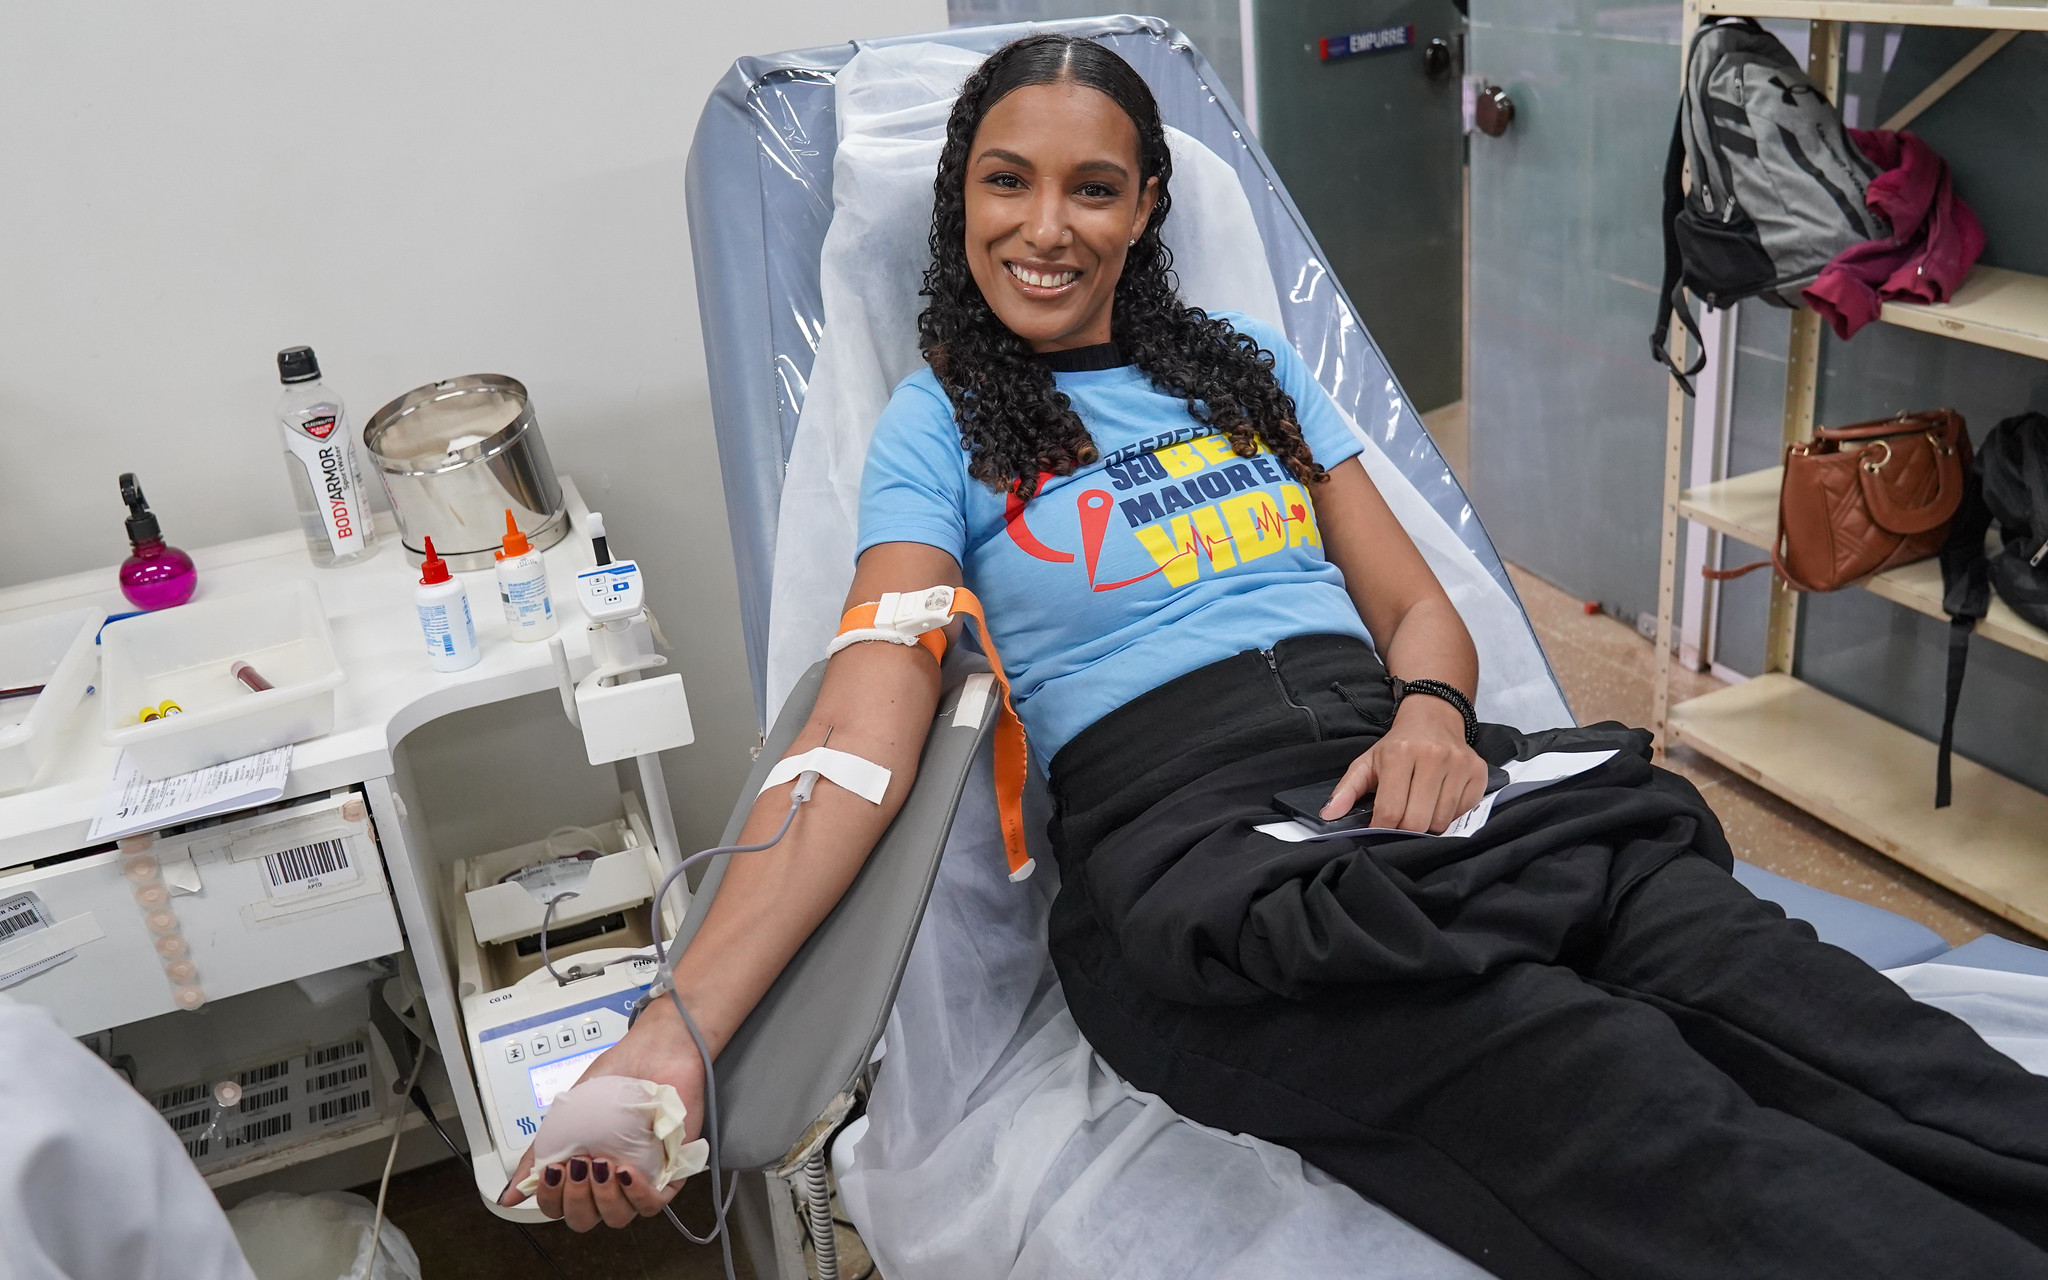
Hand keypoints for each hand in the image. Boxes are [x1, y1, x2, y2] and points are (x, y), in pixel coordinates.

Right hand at [498, 1000, 704, 1229]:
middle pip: (586, 1220)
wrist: (652, 1051)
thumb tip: (509, 1194)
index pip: (560, 1209)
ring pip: (618, 1217)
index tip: (553, 1169)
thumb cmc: (613, 1079)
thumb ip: (535, 1157)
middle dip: (576, 1197)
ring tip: (602, 1162)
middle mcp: (609, 1178)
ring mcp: (640, 1176)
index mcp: (583, 1170)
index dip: (551, 1199)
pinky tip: (627, 1171)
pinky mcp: (671, 1171)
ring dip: (604, 1196)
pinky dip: (637, 1194)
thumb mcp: (563, 1117)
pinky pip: (654, 1205)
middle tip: (578, 1163)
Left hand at [1322, 693, 1485, 832]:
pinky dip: (1450, 814)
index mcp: (1400, 753)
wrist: (1433, 718)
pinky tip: (1440, 800)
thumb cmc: (1397, 746)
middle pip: (1417, 820)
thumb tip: (1329, 814)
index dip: (1383, 827)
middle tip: (1401, 819)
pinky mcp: (1478, 771)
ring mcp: (1459, 763)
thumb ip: (1346, 789)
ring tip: (1420, 807)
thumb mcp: (1367, 762)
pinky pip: (1463, 812)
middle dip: (1405, 829)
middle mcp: (1432, 756)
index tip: (1381, 826)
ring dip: (1428, 823)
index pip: (1391, 810)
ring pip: (1442, 820)